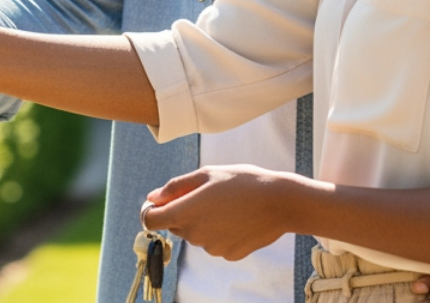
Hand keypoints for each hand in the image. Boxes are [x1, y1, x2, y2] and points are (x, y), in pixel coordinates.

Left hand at [140, 165, 296, 259]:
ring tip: (226, 205)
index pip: (150, 220)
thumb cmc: (242, 182)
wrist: (279, 202)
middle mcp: (195, 235)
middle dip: (182, 211)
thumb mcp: (206, 174)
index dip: (151, 210)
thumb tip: (152, 198)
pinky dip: (219, 232)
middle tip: (206, 194)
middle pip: (174, 225)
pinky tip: (236, 218)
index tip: (160, 202)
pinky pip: (214, 243)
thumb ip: (175, 187)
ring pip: (195, 234)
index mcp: (186, 212)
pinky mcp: (228, 255)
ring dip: (202, 221)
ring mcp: (212, 248)